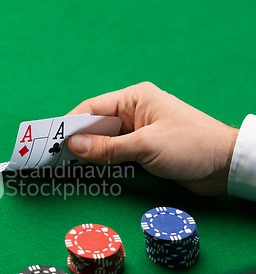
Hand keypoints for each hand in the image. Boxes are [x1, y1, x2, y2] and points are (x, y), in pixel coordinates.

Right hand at [66, 82, 238, 195]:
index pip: (93, 108)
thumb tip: (73, 146)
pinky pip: (115, 153)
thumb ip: (107, 148)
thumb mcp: (145, 146)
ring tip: (66, 165)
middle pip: (96, 126)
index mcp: (135, 99)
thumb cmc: (190, 146)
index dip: (70, 125)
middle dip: (77, 141)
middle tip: (54, 157)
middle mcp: (134, 112)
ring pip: (104, 141)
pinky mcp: (142, 149)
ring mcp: (138, 132)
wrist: (226, 166)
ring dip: (89, 153)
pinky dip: (102, 161)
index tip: (51, 141)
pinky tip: (89, 170)